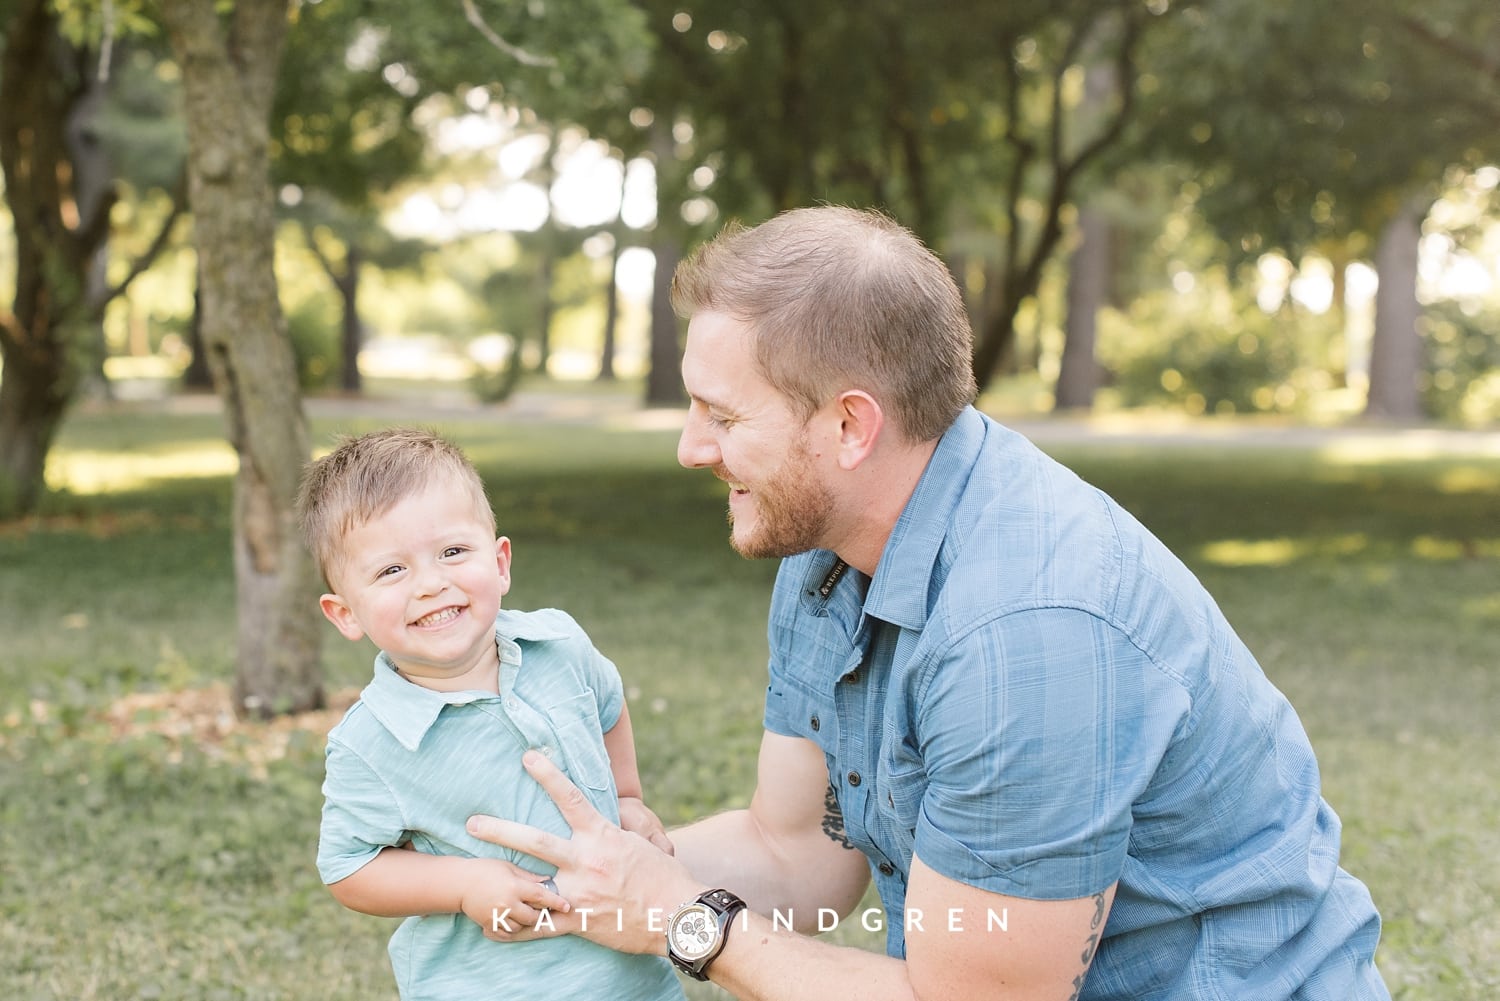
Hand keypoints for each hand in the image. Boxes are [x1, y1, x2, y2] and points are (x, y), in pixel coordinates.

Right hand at [457, 857, 571, 941]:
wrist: (459, 883)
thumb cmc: (485, 870)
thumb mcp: (509, 867)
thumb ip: (529, 876)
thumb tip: (549, 880)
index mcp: (515, 887)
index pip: (541, 896)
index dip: (556, 901)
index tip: (567, 906)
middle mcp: (507, 903)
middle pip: (533, 916)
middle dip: (541, 914)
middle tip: (543, 909)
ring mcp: (498, 916)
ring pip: (521, 927)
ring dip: (526, 922)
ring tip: (524, 912)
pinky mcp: (489, 924)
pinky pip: (506, 934)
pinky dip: (513, 929)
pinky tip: (513, 921)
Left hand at [467, 749, 703, 953]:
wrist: (678, 916)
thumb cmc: (664, 877)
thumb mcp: (641, 843)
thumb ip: (616, 831)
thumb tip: (607, 815)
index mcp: (602, 836)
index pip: (569, 798)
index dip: (547, 774)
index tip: (527, 757)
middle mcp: (586, 861)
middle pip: (535, 840)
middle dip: (500, 830)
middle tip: (471, 823)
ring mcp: (579, 893)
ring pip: (530, 884)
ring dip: (500, 880)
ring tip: (476, 879)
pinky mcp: (578, 921)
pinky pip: (538, 926)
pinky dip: (513, 927)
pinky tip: (491, 929)